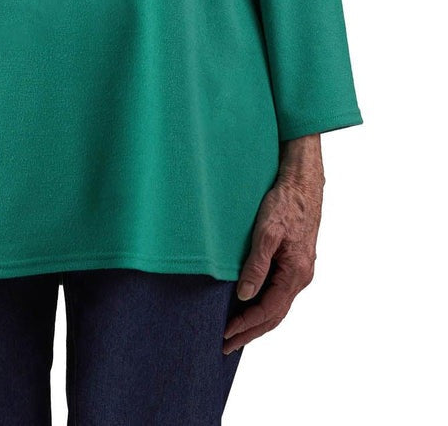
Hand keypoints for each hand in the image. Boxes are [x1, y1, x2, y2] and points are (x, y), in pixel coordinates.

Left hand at [222, 147, 323, 354]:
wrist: (302, 183)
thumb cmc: (285, 203)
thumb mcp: (268, 231)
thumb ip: (257, 264)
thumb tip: (244, 296)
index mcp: (296, 274)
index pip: (269, 311)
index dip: (247, 324)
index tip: (226, 334)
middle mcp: (300, 277)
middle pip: (275, 315)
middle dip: (250, 331)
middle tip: (227, 345)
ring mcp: (299, 271)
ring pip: (277, 306)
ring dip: (257, 321)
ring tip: (236, 332)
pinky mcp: (294, 263)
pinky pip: (278, 292)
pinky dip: (263, 305)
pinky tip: (250, 305)